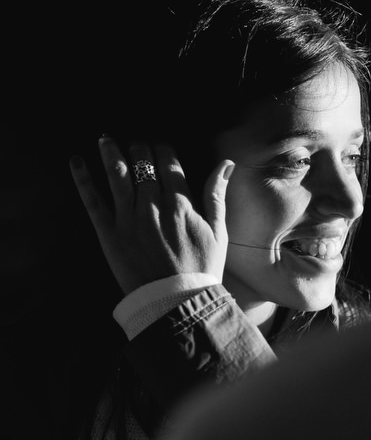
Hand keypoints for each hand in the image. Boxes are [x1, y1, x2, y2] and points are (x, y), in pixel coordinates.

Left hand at [69, 136, 234, 294]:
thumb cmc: (203, 268)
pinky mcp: (109, 233)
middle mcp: (153, 206)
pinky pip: (93, 201)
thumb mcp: (219, 232)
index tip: (160, 143)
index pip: (169, 164)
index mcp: (181, 204)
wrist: (177, 301)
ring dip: (110, 152)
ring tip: (104, 138)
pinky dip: (82, 179)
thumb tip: (225, 164)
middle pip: (143, 165)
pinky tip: (76, 161)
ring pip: (118, 175)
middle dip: (139, 148)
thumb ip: (216, 195)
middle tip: (136, 140)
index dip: (163, 149)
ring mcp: (129, 219)